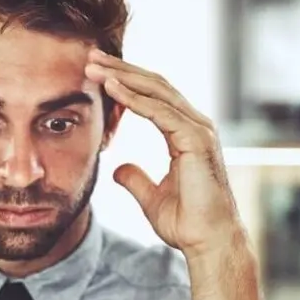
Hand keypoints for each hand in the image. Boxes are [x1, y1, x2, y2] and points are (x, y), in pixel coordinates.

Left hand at [84, 50, 244, 258]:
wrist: (209, 242)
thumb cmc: (187, 223)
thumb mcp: (151, 197)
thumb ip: (135, 179)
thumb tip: (118, 168)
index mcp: (186, 133)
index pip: (153, 96)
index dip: (125, 82)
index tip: (96, 73)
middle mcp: (196, 125)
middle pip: (154, 85)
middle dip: (121, 69)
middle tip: (90, 57)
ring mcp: (199, 130)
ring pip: (156, 92)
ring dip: (122, 77)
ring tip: (94, 66)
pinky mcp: (197, 141)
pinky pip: (160, 112)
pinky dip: (134, 98)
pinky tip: (112, 88)